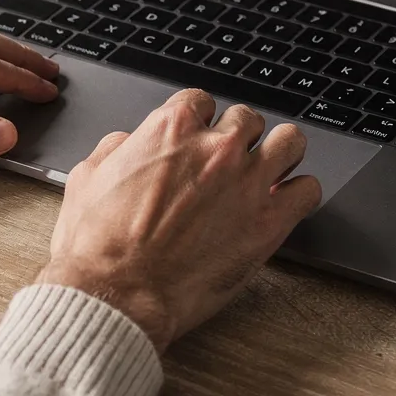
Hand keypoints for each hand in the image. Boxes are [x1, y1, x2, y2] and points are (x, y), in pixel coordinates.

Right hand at [37, 89, 321, 351]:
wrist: (117, 294)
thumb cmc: (98, 247)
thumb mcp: (86, 180)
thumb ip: (114, 150)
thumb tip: (126, 143)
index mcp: (171, 128)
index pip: (202, 101)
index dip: (200, 124)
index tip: (199, 142)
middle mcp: (215, 147)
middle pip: (248, 119)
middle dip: (239, 139)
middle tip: (231, 165)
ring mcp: (248, 182)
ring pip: (291, 141)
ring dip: (281, 154)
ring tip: (271, 173)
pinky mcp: (270, 221)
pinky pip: (308, 190)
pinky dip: (299, 195)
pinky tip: (283, 206)